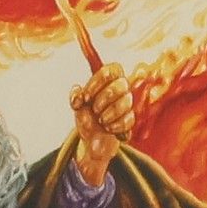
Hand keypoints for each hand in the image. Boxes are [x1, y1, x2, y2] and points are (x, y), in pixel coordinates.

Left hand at [70, 63, 132, 185]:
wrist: (93, 136)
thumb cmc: (87, 114)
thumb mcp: (78, 105)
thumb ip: (76, 96)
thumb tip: (78, 94)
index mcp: (108, 79)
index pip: (110, 71)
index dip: (97, 83)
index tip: (86, 97)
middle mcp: (121, 88)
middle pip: (121, 85)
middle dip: (105, 98)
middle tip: (94, 109)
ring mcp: (127, 103)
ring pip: (126, 102)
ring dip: (109, 113)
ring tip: (100, 120)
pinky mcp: (131, 118)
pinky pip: (128, 120)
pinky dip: (115, 126)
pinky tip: (108, 128)